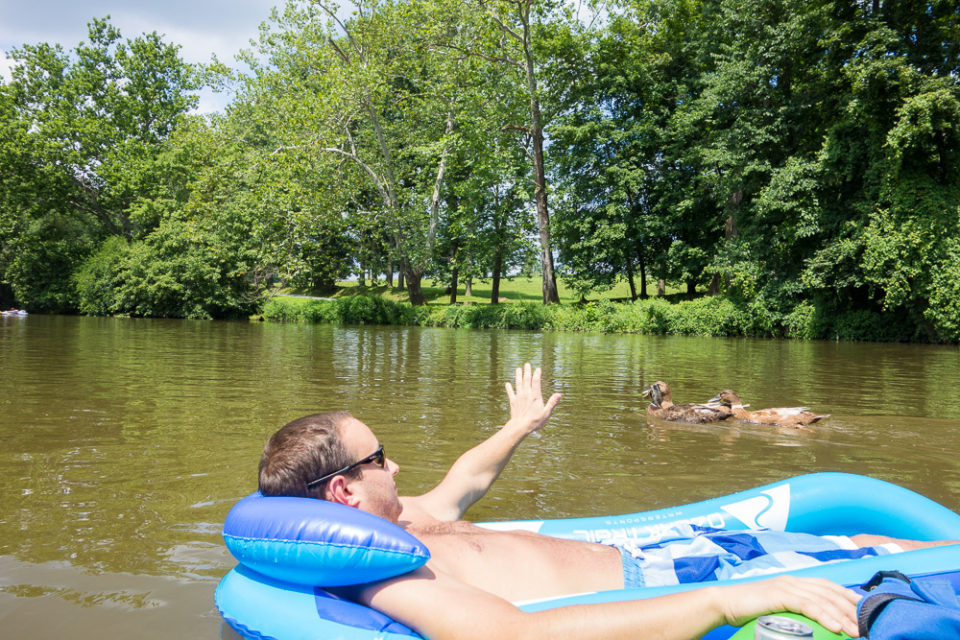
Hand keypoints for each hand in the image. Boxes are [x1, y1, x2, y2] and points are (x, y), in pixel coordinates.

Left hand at [504, 363, 561, 434]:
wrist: (521, 426)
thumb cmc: (535, 421)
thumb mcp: (546, 413)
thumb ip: (552, 403)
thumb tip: (559, 394)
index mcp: (535, 396)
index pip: (536, 382)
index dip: (537, 374)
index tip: (538, 369)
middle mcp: (527, 394)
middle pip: (526, 380)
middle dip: (527, 371)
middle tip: (527, 364)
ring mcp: (519, 398)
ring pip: (518, 384)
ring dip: (518, 376)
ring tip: (518, 369)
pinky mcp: (513, 402)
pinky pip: (511, 393)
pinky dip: (509, 388)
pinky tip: (507, 384)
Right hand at [716, 576, 859, 636]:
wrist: (724, 604)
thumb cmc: (746, 610)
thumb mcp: (774, 608)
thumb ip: (791, 611)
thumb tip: (807, 625)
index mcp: (792, 582)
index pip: (826, 585)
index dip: (846, 594)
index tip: (862, 607)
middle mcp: (792, 580)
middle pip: (829, 591)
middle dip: (850, 607)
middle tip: (866, 624)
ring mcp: (786, 586)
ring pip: (822, 599)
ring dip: (842, 616)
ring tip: (856, 631)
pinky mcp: (780, 595)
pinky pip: (808, 606)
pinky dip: (825, 616)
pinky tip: (836, 627)